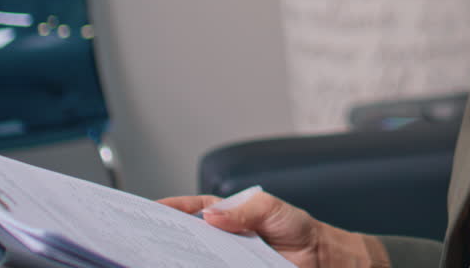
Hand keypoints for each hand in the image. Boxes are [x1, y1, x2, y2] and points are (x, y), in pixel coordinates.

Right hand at [159, 191, 383, 267]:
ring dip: (182, 259)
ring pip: (196, 259)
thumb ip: (243, 211)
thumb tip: (211, 216)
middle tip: (150, 240)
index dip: (171, 209)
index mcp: (226, 213)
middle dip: (169, 237)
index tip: (152, 211)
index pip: (192, 209)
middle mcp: (221, 237)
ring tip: (164, 259)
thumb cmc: (296, 228)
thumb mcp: (271, 209)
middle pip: (188, 237)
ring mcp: (226, 258)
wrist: (319, 257)